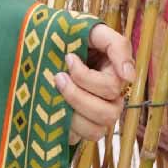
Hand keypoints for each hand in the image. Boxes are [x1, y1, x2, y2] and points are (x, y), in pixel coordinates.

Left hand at [56, 22, 135, 145]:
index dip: (89, 78)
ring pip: (98, 126)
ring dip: (72, 106)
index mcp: (115, 74)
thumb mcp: (90, 31)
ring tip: (55, 87)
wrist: (38, 53)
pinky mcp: (84, 128)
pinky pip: (84, 136)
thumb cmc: (65, 39)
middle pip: (107, 112)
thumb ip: (116, 45)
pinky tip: (57, 106)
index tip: (68, 58)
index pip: (114, 85)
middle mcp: (112, 97)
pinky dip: (69, 123)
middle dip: (76, 92)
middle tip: (58, 74)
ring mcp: (99, 114)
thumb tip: (129, 76)